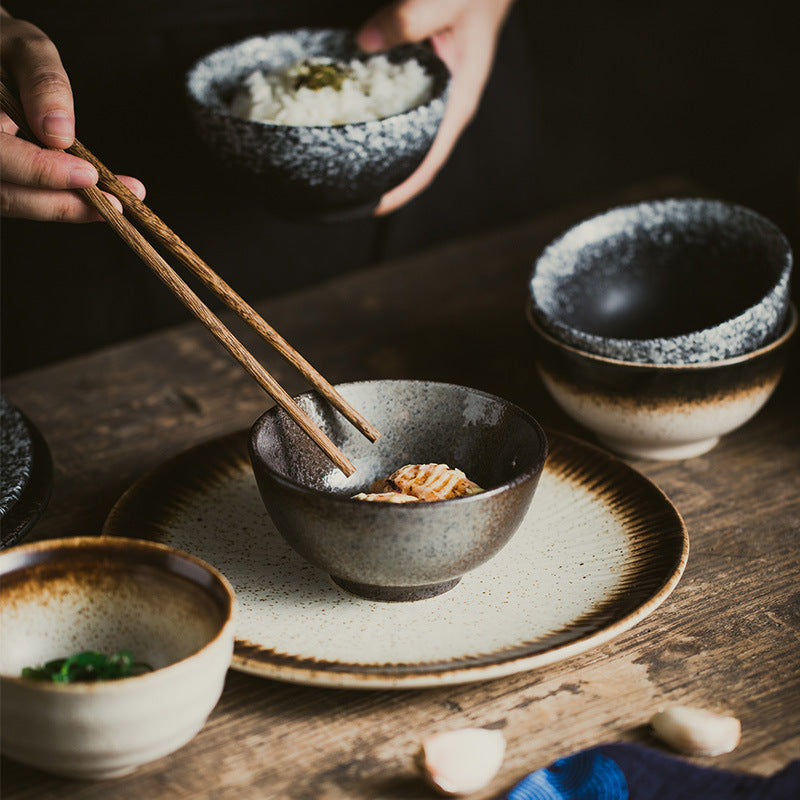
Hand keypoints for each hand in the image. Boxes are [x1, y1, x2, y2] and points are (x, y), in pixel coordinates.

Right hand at [0, 9, 144, 221]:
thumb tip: (60, 133)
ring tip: (116, 203)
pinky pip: (23, 198)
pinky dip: (60, 201)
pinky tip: (98, 199)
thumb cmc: (3, 49)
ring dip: (69, 209)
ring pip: (14, 202)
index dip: (39, 170)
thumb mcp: (23, 48)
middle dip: (64, 203)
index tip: (88, 174)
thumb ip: (43, 82)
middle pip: (7, 195)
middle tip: (116, 203)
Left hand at [357, 0, 514, 214]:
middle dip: (383, 177)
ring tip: (339, 163)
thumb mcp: (451, 1)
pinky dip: (372, 117)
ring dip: (375, 149)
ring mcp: (432, 94)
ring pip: (403, 134)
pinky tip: (345, 116)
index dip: (403, 189)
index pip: (431, 162)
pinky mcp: (419, 78)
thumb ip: (412, 18)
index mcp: (457, 101)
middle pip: (413, 157)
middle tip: (344, 190)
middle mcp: (444, 105)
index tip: (373, 206)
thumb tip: (364, 43)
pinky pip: (394, 108)